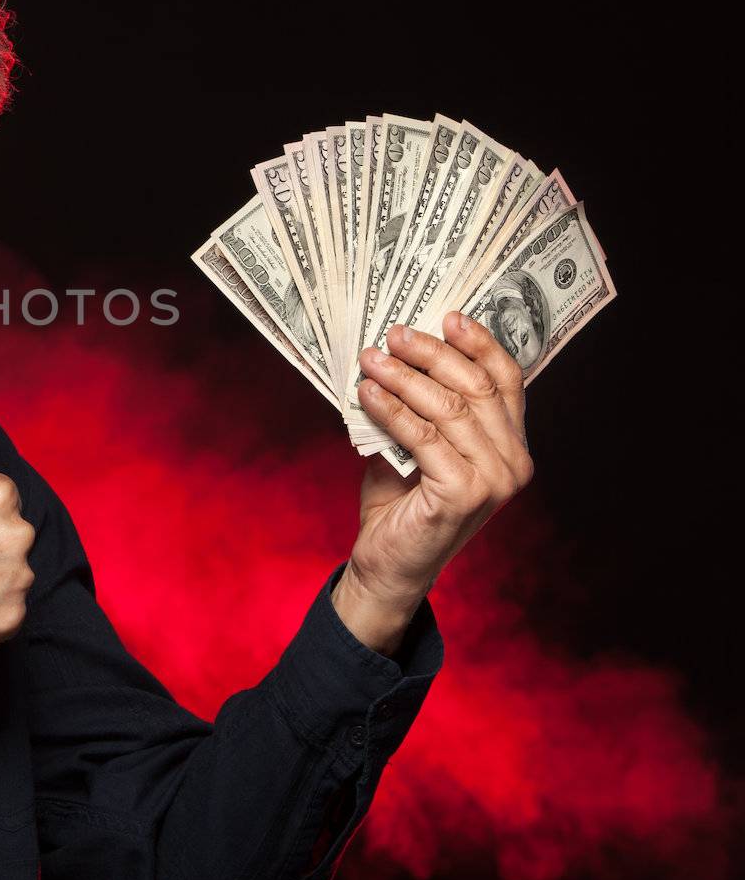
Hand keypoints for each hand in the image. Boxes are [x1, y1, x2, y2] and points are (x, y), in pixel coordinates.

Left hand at [334, 312, 534, 654]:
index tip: (447, 315)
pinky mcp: (463, 495)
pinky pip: (423, 436)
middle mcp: (514, 462)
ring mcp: (494, 481)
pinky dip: (391, 409)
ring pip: (447, 408)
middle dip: (431, 353)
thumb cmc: (401, 501)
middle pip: (476, 387)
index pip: (506, 381)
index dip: (480, 343)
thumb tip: (397, 348)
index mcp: (512, 444)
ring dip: (403, 377)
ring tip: (370, 359)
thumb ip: (421, 404)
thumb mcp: (414, 442)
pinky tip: (367, 394)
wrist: (388, 563)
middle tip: (392, 334)